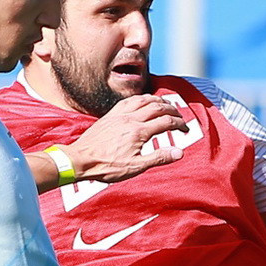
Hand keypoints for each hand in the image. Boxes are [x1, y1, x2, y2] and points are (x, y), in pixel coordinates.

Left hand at [66, 94, 188, 183]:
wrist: (80, 160)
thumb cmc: (106, 167)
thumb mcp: (135, 167)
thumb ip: (158, 158)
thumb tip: (179, 153)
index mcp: (139, 132)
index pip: (166, 122)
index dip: (179, 124)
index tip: (185, 130)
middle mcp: (130, 119)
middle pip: (158, 107)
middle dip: (172, 110)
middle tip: (180, 116)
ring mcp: (119, 115)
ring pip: (143, 100)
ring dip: (158, 100)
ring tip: (166, 105)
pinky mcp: (110, 115)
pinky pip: (129, 101)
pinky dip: (141, 98)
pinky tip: (143, 102)